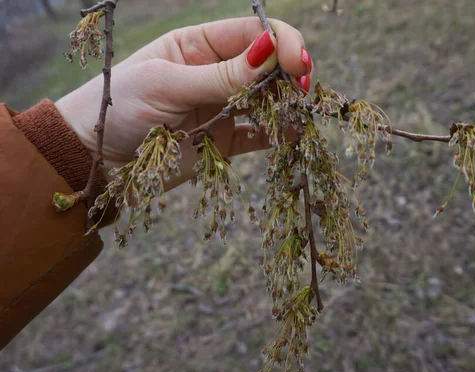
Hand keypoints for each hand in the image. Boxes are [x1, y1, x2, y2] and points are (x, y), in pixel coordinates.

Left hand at [56, 17, 312, 189]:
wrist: (94, 159)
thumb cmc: (119, 107)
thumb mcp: (167, 84)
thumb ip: (220, 75)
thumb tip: (271, 50)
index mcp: (198, 46)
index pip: (251, 33)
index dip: (280, 42)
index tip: (296, 62)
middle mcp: (215, 73)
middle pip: (267, 65)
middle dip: (290, 73)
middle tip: (304, 89)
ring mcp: (222, 107)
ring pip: (268, 99)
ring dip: (287, 103)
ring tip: (300, 113)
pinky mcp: (225, 140)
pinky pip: (260, 134)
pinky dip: (277, 134)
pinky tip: (290, 134)